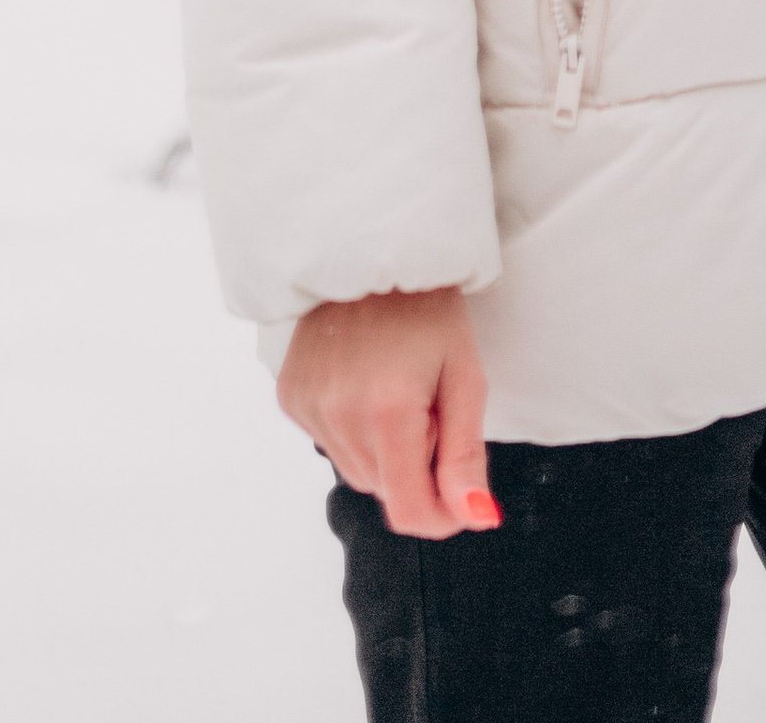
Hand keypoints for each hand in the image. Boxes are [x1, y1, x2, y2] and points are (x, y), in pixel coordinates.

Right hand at [277, 285, 501, 539]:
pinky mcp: (290, 397)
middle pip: (385, 491)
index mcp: (388, 410)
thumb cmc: (427, 308)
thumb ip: (465, 455)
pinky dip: (353, 429)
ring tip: (395, 389)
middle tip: (428, 407)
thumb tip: (475, 516)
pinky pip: (330, 442)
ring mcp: (308, 406)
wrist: (369, 249)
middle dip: (415, 467)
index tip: (460, 491)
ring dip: (384, 450)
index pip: (410, 512)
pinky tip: (363, 382)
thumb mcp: (464, 375)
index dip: (443, 515)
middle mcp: (339, 414)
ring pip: (357, 471)